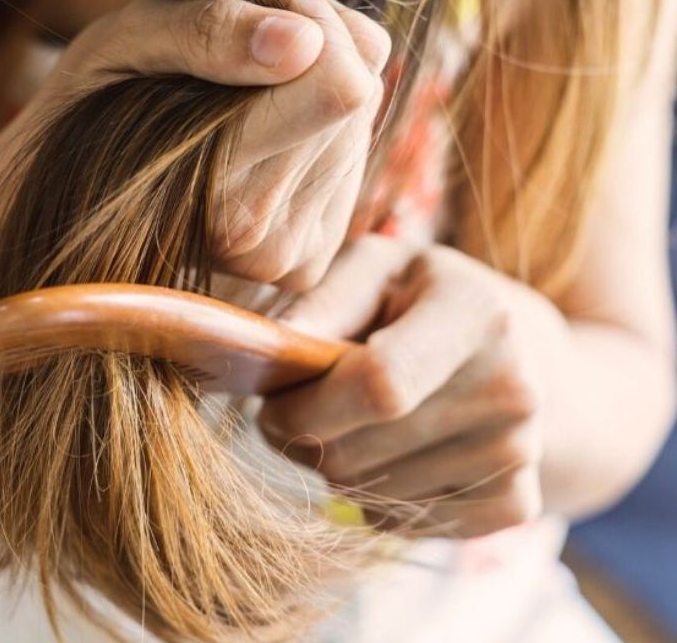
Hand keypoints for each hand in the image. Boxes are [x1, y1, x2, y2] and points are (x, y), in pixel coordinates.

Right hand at [0, 0, 390, 290]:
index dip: (302, 27)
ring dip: (309, 95)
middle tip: (234, 67)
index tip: (247, 25)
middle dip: (308, 58)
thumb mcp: (126, 41)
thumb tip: (302, 43)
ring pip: (359, 127)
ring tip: (234, 108)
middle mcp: (256, 240)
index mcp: (214, 185)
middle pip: (357, 98)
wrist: (63, 204)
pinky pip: (354, 164)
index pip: (339, 86)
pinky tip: (256, 142)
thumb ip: (207, 32)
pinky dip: (314, 136)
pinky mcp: (303, 264)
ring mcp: (284, 260)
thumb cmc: (90, 109)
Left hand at [259, 235, 569, 537]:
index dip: (306, 406)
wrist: (522, 352)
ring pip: (372, 496)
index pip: (379, 384)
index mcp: (476, 313)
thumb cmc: (420, 300)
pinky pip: (403, 525)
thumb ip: (323, 301)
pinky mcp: (516, 503)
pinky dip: (374, 501)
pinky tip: (389, 455)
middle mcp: (512, 387)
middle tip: (294, 413)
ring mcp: (519, 451)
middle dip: (303, 441)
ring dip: (335, 470)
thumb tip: (274, 347)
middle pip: (360, 452)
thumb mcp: (376, 269)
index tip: (271, 403)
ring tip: (348, 425)